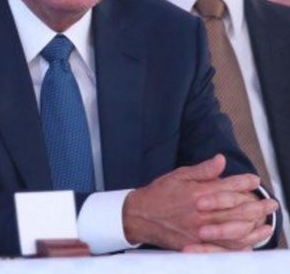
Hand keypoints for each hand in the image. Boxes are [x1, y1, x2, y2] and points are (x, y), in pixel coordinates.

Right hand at [123, 154, 276, 250]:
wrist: (138, 216)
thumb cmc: (158, 194)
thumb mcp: (178, 176)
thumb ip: (202, 170)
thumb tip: (220, 160)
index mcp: (197, 193)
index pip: (228, 186)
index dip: (244, 182)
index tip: (254, 180)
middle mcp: (201, 212)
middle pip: (236, 209)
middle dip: (257, 206)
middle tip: (271, 204)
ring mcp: (199, 230)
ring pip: (234, 230)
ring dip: (253, 227)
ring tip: (266, 224)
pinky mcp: (196, 244)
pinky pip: (223, 248)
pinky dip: (238, 246)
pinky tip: (249, 242)